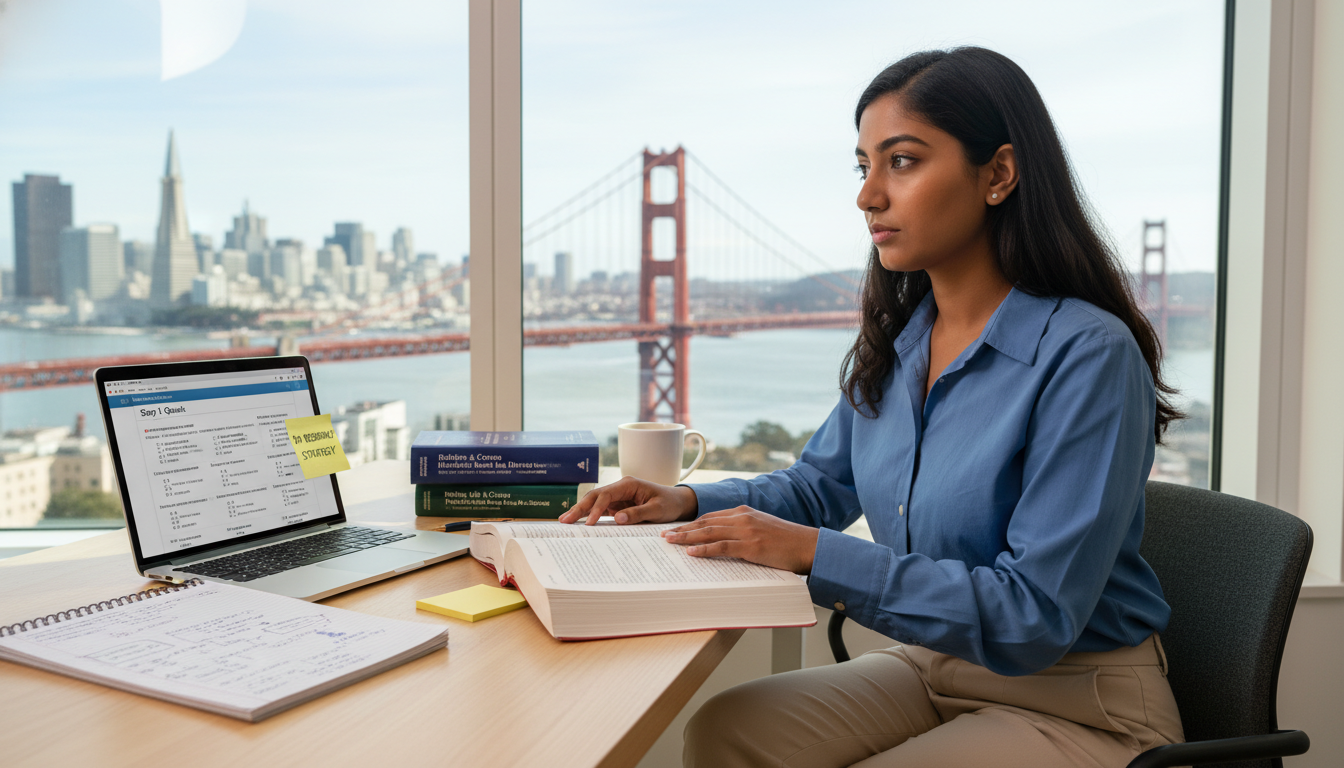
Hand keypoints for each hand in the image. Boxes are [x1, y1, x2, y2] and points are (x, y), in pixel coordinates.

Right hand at [558, 476, 698, 525]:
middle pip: (595, 496)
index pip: (606, 495)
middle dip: (579, 508)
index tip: (589, 523)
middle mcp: (620, 488)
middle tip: (564, 520)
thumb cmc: (669, 504)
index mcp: (629, 484)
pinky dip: (589, 516)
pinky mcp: (618, 505)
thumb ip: (638, 513)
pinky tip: (579, 523)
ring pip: (594, 502)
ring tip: (565, 521)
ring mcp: (617, 497)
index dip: (595, 509)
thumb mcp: (657, 510)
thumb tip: (616, 519)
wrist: (677, 503)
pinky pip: (600, 510)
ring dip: (580, 511)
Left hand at [662, 506, 818, 573]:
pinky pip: (721, 547)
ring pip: (709, 532)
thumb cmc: (788, 542)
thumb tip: (725, 541)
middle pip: (705, 522)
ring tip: (670, 542)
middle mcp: (742, 517)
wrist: (808, 545)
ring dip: (686, 538)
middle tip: (664, 535)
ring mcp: (746, 530)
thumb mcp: (762, 529)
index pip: (711, 517)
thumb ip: (744, 531)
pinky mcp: (751, 546)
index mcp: (744, 512)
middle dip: (683, 529)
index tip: (676, 528)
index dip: (691, 523)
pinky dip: (703, 549)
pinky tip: (691, 552)